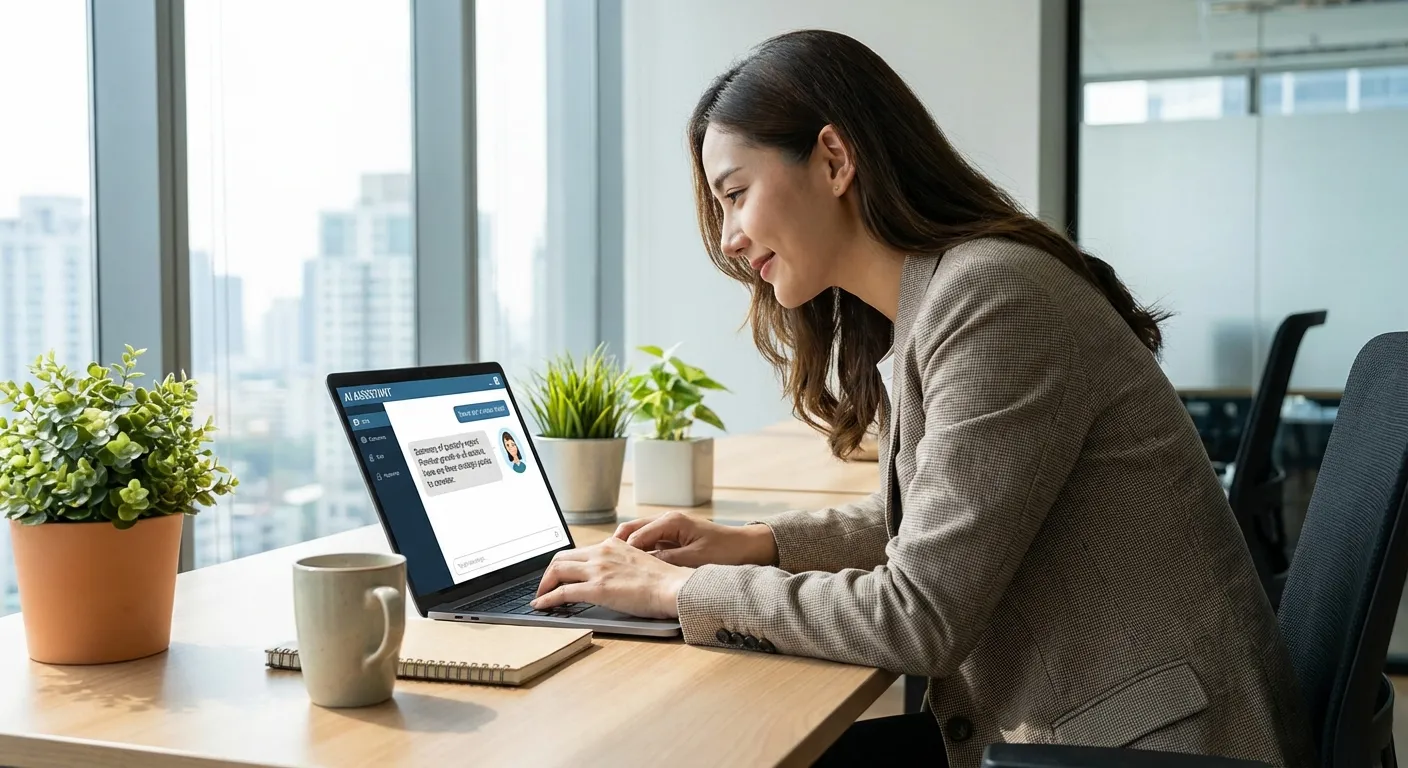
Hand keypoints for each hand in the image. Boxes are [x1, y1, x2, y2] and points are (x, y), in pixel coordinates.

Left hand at [531, 537, 692, 618]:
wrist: (674, 587)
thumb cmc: (664, 581)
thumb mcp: (639, 562)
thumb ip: (621, 564)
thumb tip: (611, 577)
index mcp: (613, 544)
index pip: (579, 551)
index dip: (563, 565)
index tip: (559, 575)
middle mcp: (602, 552)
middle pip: (561, 558)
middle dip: (548, 574)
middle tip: (545, 587)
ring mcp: (598, 569)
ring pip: (557, 571)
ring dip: (544, 585)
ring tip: (540, 598)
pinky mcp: (596, 588)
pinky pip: (562, 592)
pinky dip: (547, 599)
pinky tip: (541, 606)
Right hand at [613, 510, 777, 567]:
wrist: (749, 547)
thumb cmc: (726, 551)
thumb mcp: (694, 560)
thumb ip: (665, 561)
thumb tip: (640, 565)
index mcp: (671, 521)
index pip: (635, 535)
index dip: (620, 551)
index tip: (606, 565)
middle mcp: (667, 520)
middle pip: (630, 531)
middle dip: (614, 547)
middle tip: (600, 565)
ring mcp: (670, 528)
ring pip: (637, 537)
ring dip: (625, 551)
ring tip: (611, 568)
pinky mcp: (674, 538)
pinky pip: (648, 544)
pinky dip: (638, 553)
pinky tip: (632, 568)